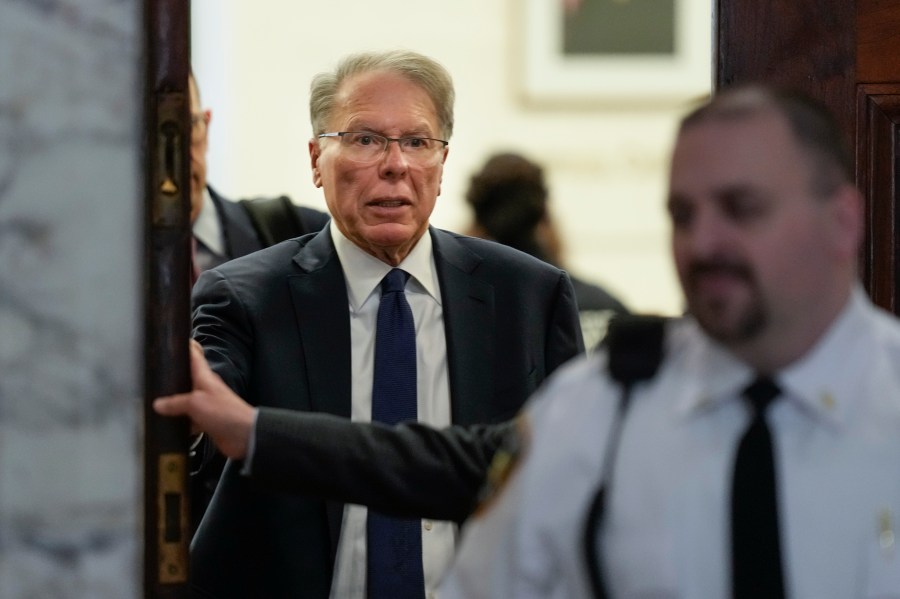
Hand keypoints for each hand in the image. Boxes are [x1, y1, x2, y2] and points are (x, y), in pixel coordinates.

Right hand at [153, 339, 254, 459]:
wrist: (244, 435)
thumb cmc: (225, 412)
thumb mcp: (196, 403)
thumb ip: (175, 402)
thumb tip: (158, 404)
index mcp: (205, 378)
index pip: (195, 356)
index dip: (186, 346)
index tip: (174, 339)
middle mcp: (205, 389)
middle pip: (187, 378)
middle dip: (173, 376)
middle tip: (154, 374)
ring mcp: (206, 406)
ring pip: (185, 401)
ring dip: (173, 403)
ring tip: (153, 402)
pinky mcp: (206, 422)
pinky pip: (189, 420)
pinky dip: (180, 422)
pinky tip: (167, 425)